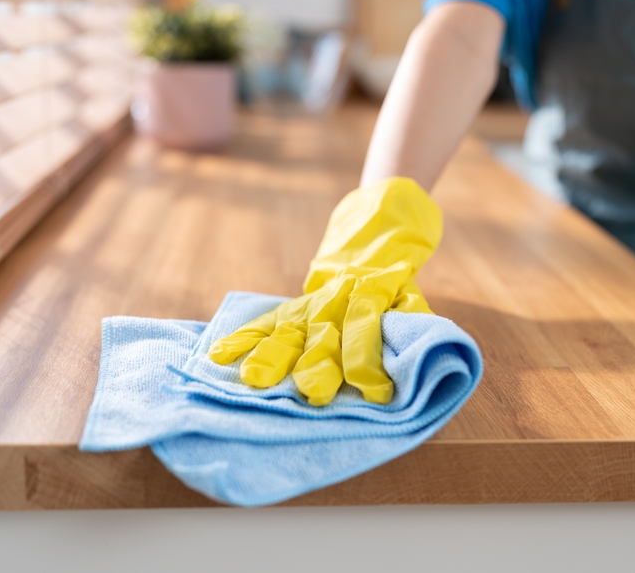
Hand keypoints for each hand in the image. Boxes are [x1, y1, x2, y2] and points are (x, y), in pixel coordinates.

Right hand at [209, 178, 442, 405]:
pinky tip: (220, 355)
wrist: (370, 241)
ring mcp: (308, 306)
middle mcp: (335, 304)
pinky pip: (263, 323)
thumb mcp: (409, 296)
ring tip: (254, 379)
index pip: (367, 331)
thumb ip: (410, 320)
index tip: (375, 393)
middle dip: (318, 365)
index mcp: (369, 299)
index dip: (369, 362)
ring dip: (272, 356)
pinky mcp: (289, 308)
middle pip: (324, 337)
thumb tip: (414, 352)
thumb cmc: (393, 283)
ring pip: (288, 333)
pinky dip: (241, 338)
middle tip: (313, 392)